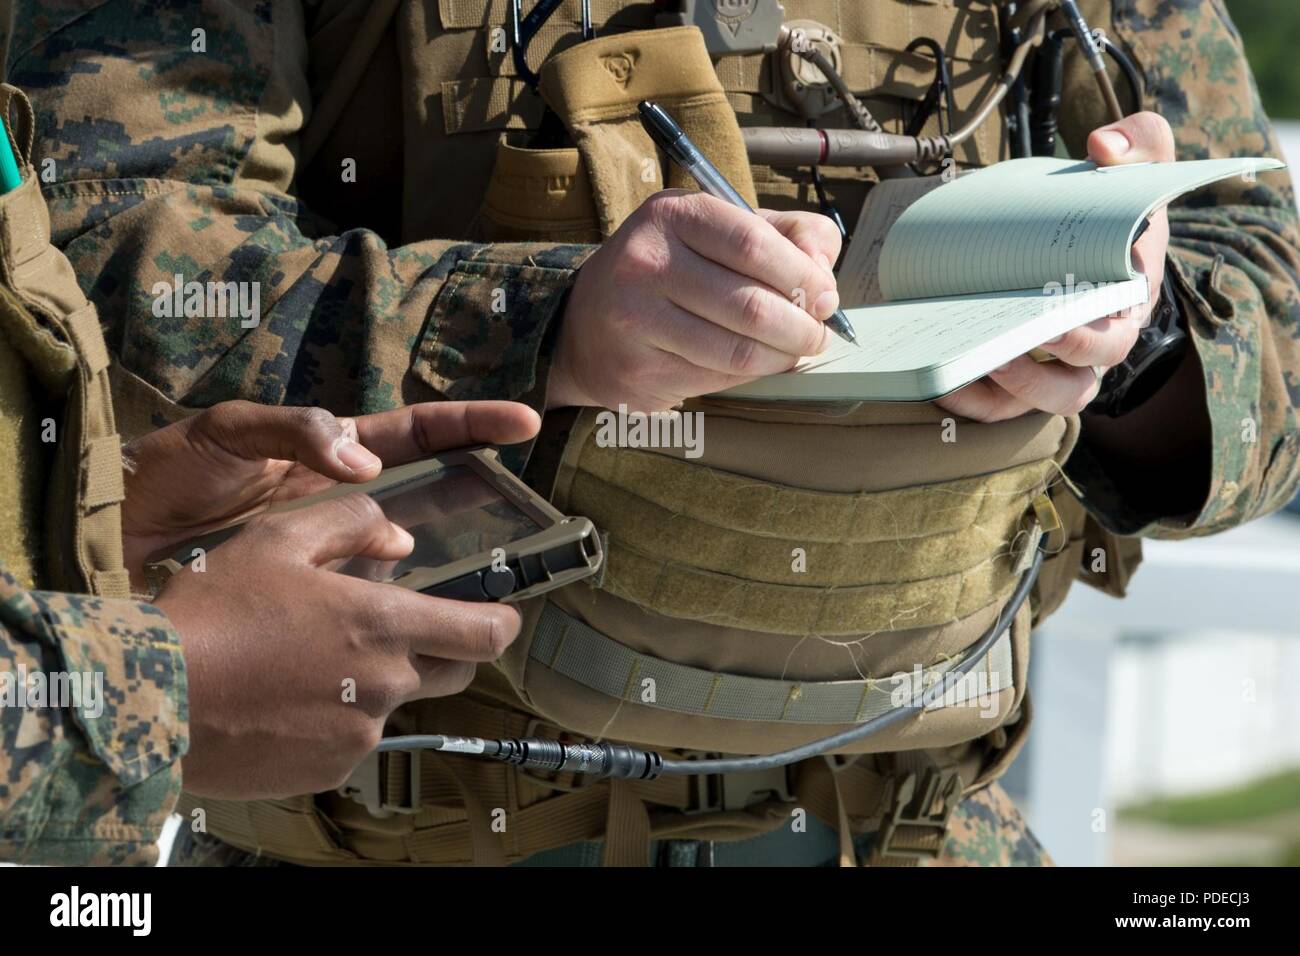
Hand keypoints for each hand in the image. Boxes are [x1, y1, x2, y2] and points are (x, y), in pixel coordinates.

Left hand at [121, 399, 539, 588]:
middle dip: (481, 502)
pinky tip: (413, 629)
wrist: (112, 535)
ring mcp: (331, 548)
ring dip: (445, 567)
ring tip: (482, 584)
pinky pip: (366, 601)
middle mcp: (344, 500)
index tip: (524, 424)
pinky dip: (392, 612)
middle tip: (525, 522)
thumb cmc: (170, 471)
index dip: (472, 426)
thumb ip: (294, 432)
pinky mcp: (310, 593)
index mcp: (333, 450)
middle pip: (432, 495)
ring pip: (407, 555)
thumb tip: (365, 464)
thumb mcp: (229, 432)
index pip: (419, 431)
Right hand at [157, 491, 522, 798]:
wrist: (153, 697)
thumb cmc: (213, 613)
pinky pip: (353, 738)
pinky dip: (335, 718)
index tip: (498, 618)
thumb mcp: (279, 539)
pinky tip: (288, 698)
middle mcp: (385, 684)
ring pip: (394, 703)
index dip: (501, 624)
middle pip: (451, 671)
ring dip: (373, 682)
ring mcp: (359, 733)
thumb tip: (398, 536)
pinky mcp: (330, 769)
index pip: (484, 634)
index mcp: (383, 624)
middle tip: (388, 630)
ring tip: (311, 662)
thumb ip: (351, 523)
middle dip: (437, 649)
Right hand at [549, 190, 842, 410]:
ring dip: (782, 358)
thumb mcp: (715, 231)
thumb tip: (824, 270)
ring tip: (795, 353)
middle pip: (750, 305)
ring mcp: (636, 321)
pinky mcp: (639, 371)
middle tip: (817, 335)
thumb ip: (782, 233)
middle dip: (800, 326)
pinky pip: (718, 379)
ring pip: (738, 350)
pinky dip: (751, 376)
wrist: (585, 328)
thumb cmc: (667, 273)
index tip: (825, 297)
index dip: (802, 275)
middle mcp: (646, 263)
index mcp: (671, 216)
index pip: (753, 244)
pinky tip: (757, 366)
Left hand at [935, 111, 1174, 421]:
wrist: (1080, 225)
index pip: (1115, 331)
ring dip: (1008, 394)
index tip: (1049, 321)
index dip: (1083, 338)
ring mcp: (1061, 363)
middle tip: (1004, 348)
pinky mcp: (1024, 375)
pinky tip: (940, 382)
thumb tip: (1104, 147)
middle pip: (1080, 380)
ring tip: (967, 367)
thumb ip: (1138, 140)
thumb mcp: (1138, 161)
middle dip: (1040, 374)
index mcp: (1128, 296)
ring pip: (1043, 401)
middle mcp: (1097, 341)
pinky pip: (1000, 405)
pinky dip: (972, 401)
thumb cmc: (1109, 203)